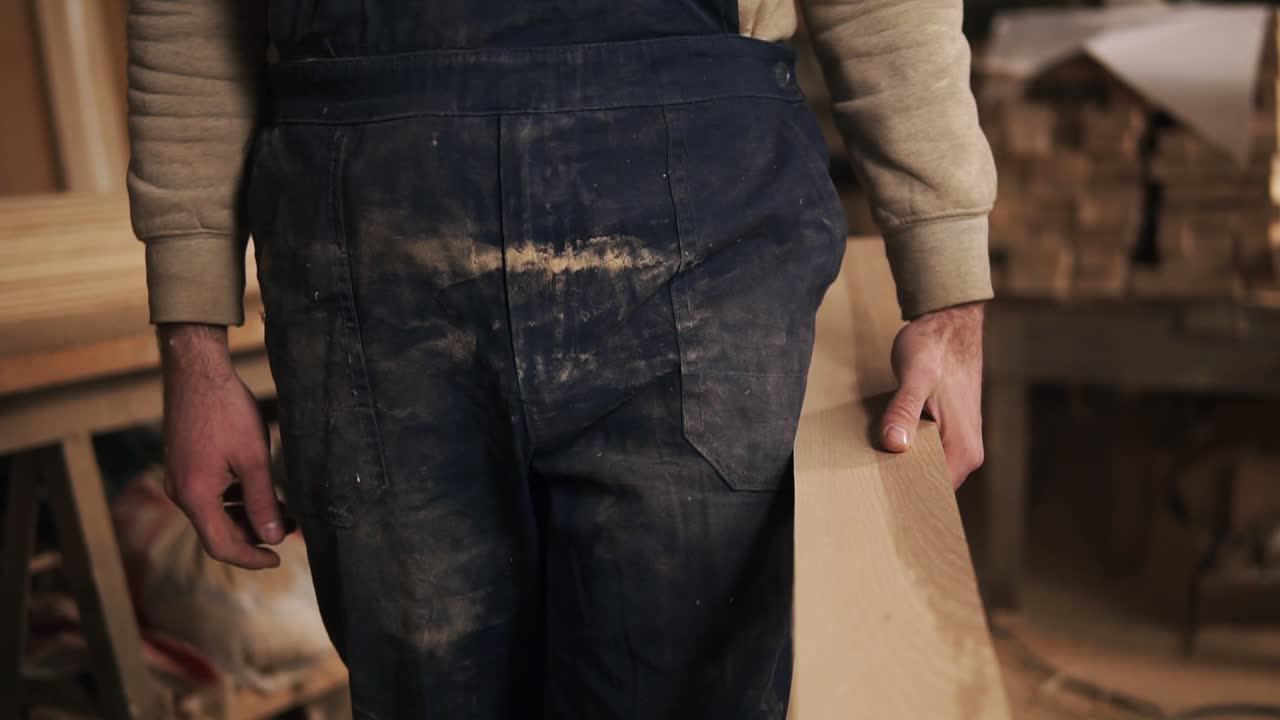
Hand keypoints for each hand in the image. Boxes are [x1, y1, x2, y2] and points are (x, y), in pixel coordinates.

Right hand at [160, 323, 283, 568]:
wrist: (197, 372)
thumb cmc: (227, 412)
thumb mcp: (253, 459)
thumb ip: (262, 502)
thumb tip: (272, 538)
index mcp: (195, 496)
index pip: (221, 546)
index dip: (251, 558)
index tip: (278, 560)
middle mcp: (180, 493)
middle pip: (217, 532)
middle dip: (253, 536)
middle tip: (289, 531)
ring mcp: (179, 478)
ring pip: (214, 513)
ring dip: (245, 517)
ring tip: (282, 511)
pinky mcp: (183, 465)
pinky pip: (209, 495)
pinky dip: (234, 499)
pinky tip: (260, 491)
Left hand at [877, 303, 984, 488]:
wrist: (949, 322)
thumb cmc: (936, 347)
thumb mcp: (915, 377)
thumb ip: (905, 410)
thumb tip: (896, 443)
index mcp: (964, 449)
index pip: (933, 492)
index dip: (904, 496)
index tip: (876, 498)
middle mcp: (966, 451)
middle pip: (928, 484)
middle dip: (899, 484)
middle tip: (864, 484)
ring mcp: (957, 441)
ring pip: (924, 468)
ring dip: (900, 466)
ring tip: (869, 467)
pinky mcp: (946, 431)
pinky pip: (923, 453)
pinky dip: (904, 451)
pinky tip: (882, 447)